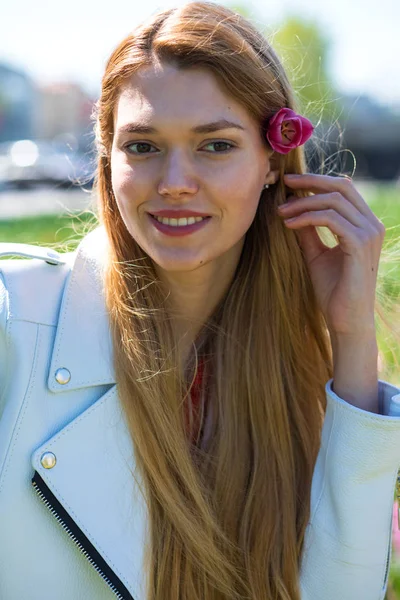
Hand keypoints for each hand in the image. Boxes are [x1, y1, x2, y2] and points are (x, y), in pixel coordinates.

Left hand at [278, 174, 385, 336]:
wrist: (345, 321)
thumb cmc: (333, 291)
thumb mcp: (316, 253)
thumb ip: (309, 230)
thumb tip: (293, 206)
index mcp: (364, 224)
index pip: (343, 189)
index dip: (316, 181)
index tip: (289, 184)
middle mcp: (372, 225)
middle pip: (342, 186)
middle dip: (310, 181)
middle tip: (284, 183)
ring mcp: (369, 234)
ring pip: (334, 201)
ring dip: (303, 202)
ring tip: (280, 212)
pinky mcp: (360, 245)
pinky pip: (331, 219)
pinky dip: (306, 218)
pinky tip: (288, 224)